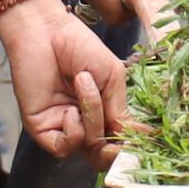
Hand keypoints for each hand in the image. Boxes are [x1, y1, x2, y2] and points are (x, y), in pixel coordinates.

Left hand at [0, 0, 123, 164]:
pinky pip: (65, 147)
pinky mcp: (42, 129)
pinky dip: (75, 131)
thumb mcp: (112, 77)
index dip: (132, 146)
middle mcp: (83, 124)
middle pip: (104, 156)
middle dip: (116, 151)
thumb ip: (121, 110)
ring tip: (84, 82)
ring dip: (93, 116)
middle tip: (122, 138)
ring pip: (89, 146)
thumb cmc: (79, 47)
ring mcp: (63, 128)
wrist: (46, 31)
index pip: (119, 143)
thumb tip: (137, 137)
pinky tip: (71, 109)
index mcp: (102, 113)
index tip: (146, 139)